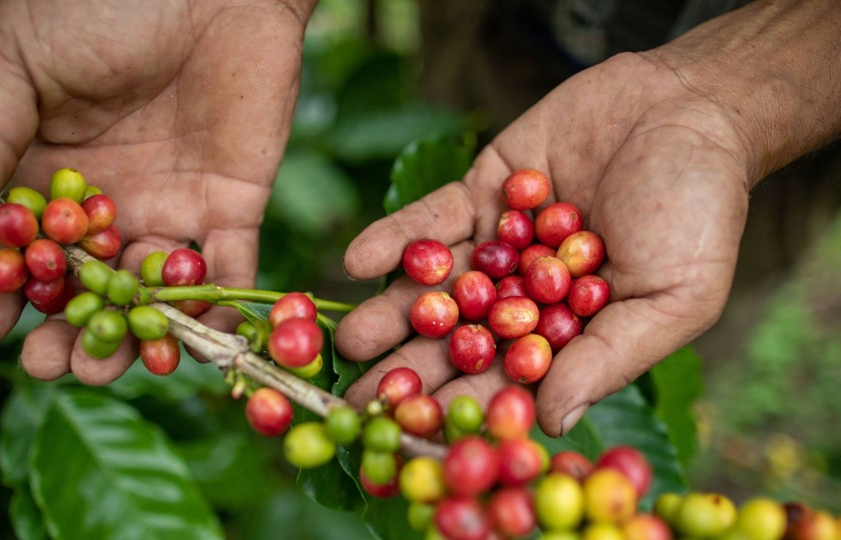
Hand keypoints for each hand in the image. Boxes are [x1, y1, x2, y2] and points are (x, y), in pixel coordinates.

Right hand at [0, 0, 313, 383]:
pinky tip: (196, 347)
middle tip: (49, 366)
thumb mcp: (20, 62)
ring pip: (148, 293)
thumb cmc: (102, 4)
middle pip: (83, 287)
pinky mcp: (231, 204)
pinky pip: (225, 269)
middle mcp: (108, 203)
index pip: (16, 250)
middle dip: (65, 332)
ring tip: (106, 367)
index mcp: (48, 173)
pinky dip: (215, 311)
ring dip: (131, 339)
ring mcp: (170, 206)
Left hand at [336, 50, 751, 435]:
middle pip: (458, 339)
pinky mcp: (478, 191)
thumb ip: (609, 357)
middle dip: (410, 367)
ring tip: (349, 336)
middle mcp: (522, 293)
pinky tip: (358, 259)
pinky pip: (430, 219)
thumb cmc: (700, 213)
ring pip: (435, 284)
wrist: (689, 109)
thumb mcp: (672, 298)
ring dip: (390, 309)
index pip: (508, 377)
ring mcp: (495, 243)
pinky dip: (395, 238)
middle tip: (361, 397)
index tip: (418, 430)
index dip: (464, 403)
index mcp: (566, 332)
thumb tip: (552, 424)